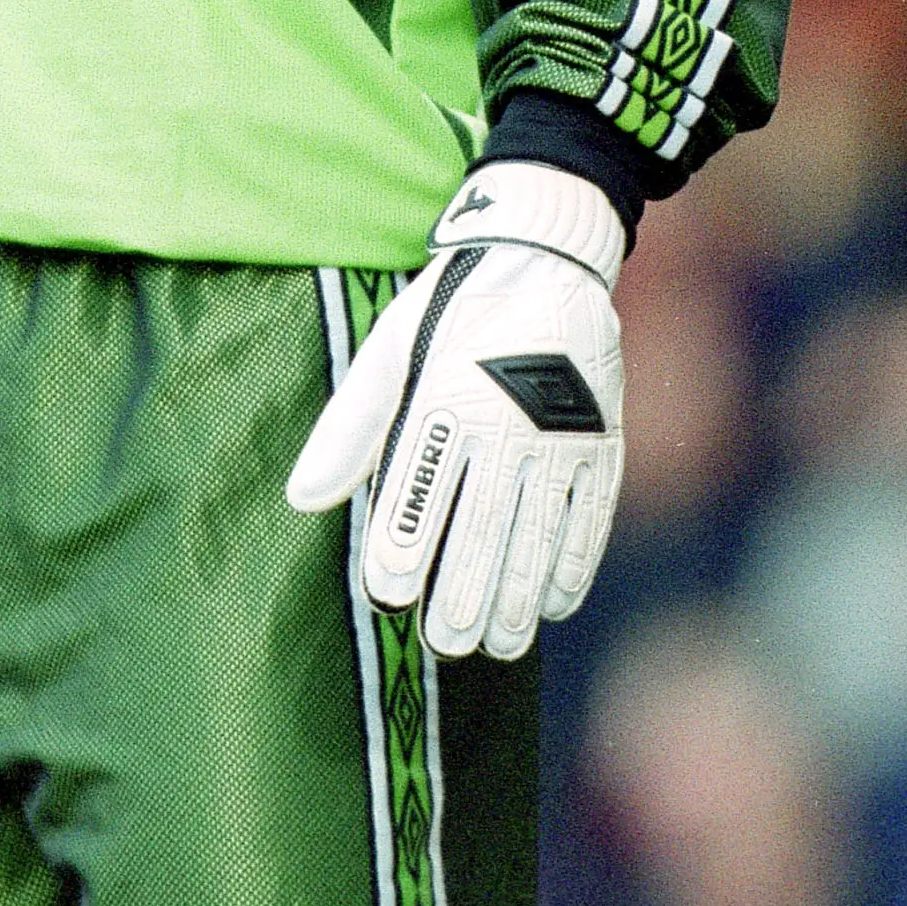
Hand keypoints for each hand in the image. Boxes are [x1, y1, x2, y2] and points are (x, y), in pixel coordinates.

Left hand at [286, 158, 625, 659]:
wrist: (547, 260)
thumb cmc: (451, 312)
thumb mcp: (391, 351)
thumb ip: (349, 428)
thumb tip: (303, 498)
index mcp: (444, 401)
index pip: (416, 496)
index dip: (401, 553)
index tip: (386, 596)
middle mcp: (504, 424)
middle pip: (480, 530)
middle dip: (460, 596)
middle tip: (444, 644)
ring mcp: (561, 437)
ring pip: (536, 535)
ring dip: (515, 597)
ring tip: (495, 645)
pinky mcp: (603, 442)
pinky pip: (589, 519)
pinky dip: (571, 566)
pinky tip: (551, 605)